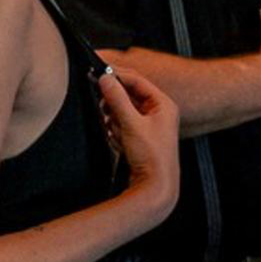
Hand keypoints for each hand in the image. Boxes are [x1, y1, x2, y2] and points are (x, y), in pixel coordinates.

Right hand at [95, 66, 180, 204]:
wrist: (155, 187)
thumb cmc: (152, 157)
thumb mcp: (131, 124)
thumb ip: (117, 99)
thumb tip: (105, 78)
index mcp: (163, 104)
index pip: (137, 80)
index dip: (117, 75)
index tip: (97, 73)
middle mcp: (158, 112)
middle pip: (129, 95)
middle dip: (114, 102)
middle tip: (103, 106)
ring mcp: (150, 125)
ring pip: (123, 110)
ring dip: (114, 118)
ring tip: (115, 131)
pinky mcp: (141, 137)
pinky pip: (122, 124)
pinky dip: (116, 129)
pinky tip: (117, 140)